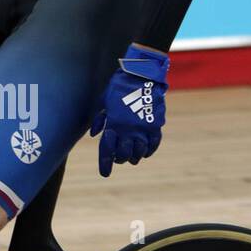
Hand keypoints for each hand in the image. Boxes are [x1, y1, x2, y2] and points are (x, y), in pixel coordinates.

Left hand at [90, 44, 169, 176]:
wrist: (141, 76)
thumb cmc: (118, 87)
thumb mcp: (104, 101)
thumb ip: (100, 120)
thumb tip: (95, 135)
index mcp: (114, 124)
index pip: (107, 150)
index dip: (105, 163)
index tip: (104, 174)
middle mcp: (128, 130)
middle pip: (123, 155)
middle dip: (118, 159)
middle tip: (117, 157)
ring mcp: (143, 129)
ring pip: (139, 153)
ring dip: (133, 156)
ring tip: (130, 156)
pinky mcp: (156, 125)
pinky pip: (154, 145)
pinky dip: (149, 151)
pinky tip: (145, 152)